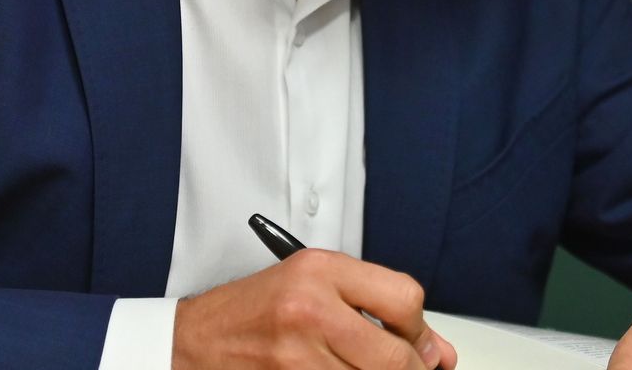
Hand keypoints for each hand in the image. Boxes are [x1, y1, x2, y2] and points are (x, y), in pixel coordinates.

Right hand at [173, 248, 457, 368]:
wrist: (193, 341)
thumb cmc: (252, 310)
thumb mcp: (312, 284)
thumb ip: (375, 306)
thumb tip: (437, 352)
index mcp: (320, 271)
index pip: (404, 299)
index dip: (420, 331)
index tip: (418, 344)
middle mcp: (310, 309)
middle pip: (396, 357)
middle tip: (406, 369)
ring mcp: (298, 355)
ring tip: (358, 366)